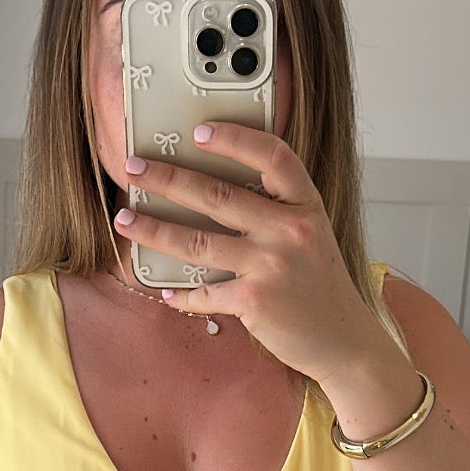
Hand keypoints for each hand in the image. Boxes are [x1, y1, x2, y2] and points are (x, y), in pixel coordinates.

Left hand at [114, 121, 379, 382]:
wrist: (343, 339)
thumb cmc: (319, 285)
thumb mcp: (311, 234)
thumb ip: (275, 209)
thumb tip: (212, 191)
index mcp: (305, 205)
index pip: (272, 156)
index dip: (235, 139)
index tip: (200, 131)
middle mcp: (290, 230)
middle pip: (217, 196)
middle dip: (167, 179)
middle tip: (134, 169)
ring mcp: (271, 266)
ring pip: (196, 242)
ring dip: (153, 230)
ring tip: (126, 220)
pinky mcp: (254, 301)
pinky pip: (203, 292)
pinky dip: (180, 292)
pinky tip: (164, 288)